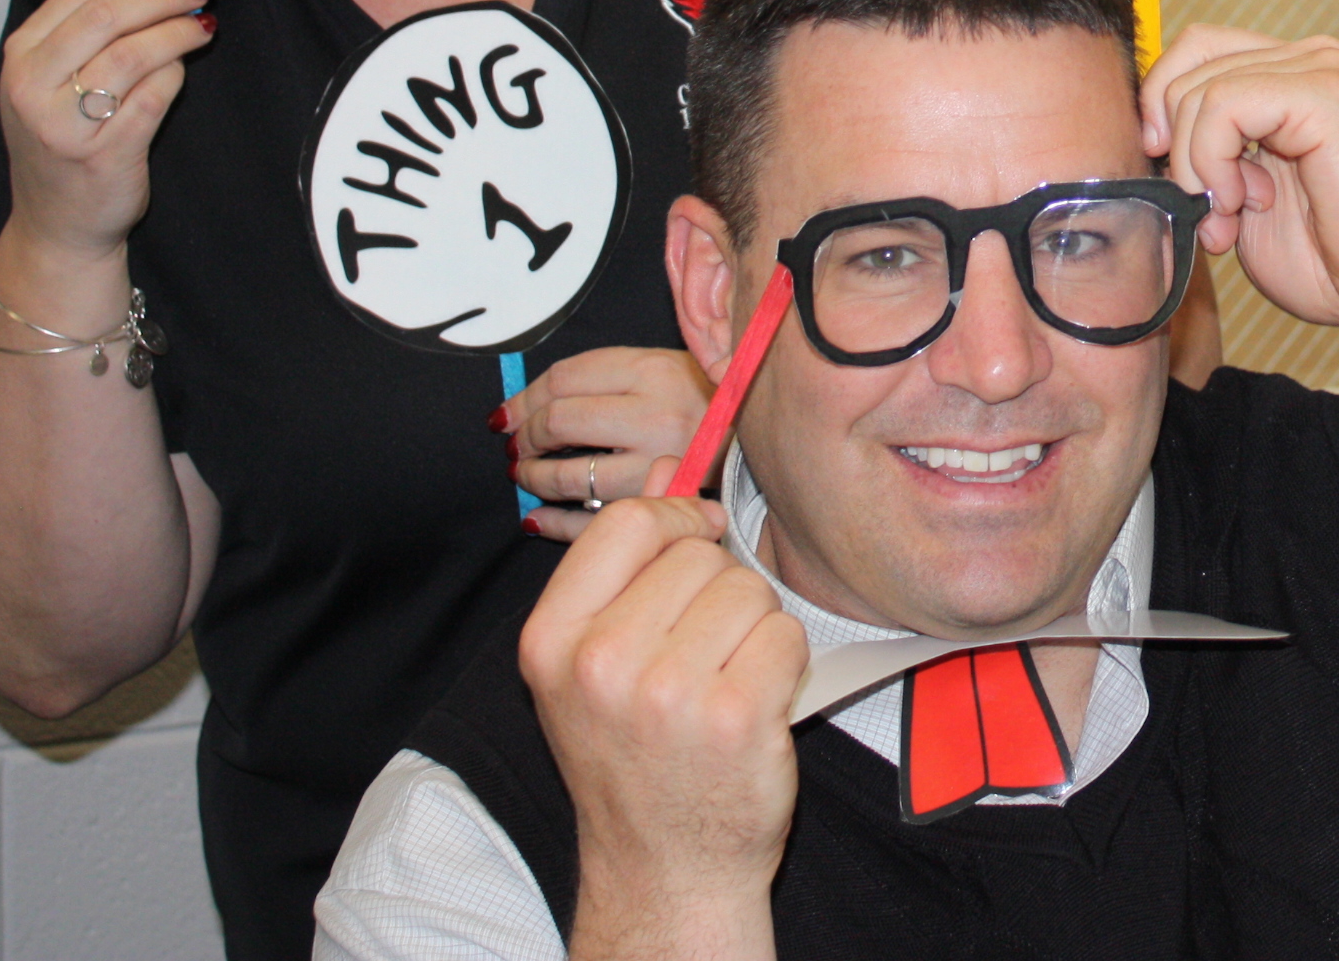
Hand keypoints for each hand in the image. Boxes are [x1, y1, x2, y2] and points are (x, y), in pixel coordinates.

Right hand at [0, 0, 215, 264]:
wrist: (57, 223)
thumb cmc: (67, 139)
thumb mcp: (59, 78)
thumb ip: (97, 28)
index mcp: (23, 54)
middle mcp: (32, 85)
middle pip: (108, 14)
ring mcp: (63, 122)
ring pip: (133, 52)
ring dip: (178, 30)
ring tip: (204, 23)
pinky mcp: (102, 154)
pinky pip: (152, 98)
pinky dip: (175, 76)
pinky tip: (184, 68)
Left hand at [506, 347, 716, 541]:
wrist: (754, 432)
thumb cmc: (695, 396)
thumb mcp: (655, 364)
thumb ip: (595, 376)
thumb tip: (523, 405)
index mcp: (651, 371)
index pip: (563, 380)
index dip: (522, 399)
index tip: (506, 415)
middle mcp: (656, 416)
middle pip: (561, 423)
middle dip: (524, 438)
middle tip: (515, 446)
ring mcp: (660, 465)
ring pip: (571, 476)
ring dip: (533, 479)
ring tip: (524, 475)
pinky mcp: (662, 505)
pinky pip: (594, 521)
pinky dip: (555, 524)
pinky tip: (536, 518)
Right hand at [522, 458, 807, 947]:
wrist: (664, 867)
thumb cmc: (635, 761)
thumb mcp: (594, 662)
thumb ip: (625, 567)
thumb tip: (672, 472)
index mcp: (553, 639)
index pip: (629, 522)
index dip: (676, 521)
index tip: (692, 545)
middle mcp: (601, 664)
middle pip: (697, 556)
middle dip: (716, 591)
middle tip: (700, 654)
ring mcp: (668, 692)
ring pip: (747, 590)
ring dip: (752, 627)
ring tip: (722, 682)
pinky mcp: (735, 716)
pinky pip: (785, 634)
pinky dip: (782, 663)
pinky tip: (751, 706)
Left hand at [1140, 28, 1338, 373]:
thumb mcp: (1246, 206)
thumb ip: (1209, 163)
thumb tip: (1151, 142)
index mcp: (1293, 79)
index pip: (1197, 53)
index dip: (1161, 109)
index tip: (1172, 179)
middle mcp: (1310, 60)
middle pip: (1189, 59)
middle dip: (1175, 145)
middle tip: (1208, 214)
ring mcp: (1322, 71)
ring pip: (1200, 86)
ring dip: (1196, 165)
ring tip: (1231, 220)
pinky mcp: (1326, 95)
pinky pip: (1226, 104)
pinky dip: (1213, 160)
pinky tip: (1242, 204)